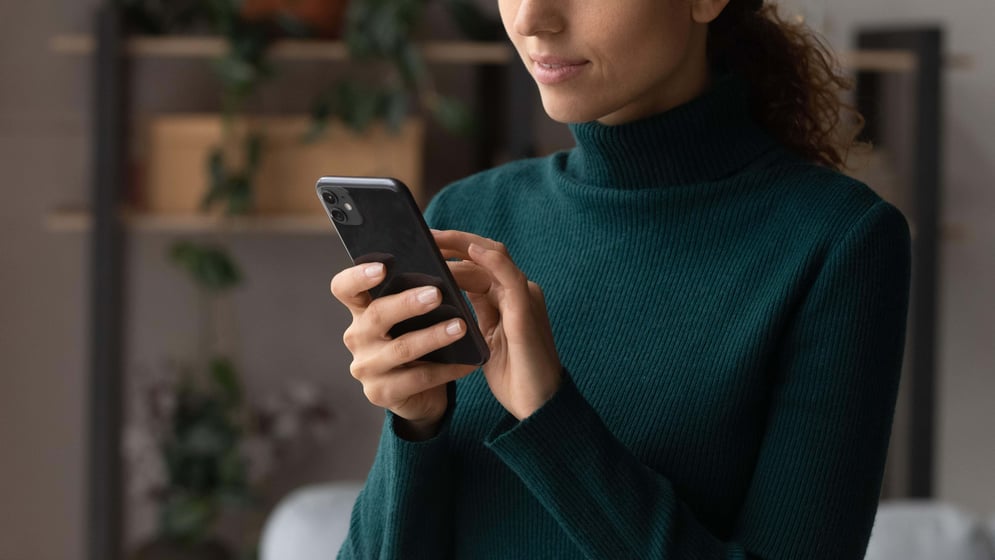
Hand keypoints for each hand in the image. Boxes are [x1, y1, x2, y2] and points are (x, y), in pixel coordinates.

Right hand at [329, 262, 475, 439]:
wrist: (417, 392)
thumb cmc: (414, 342)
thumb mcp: (409, 319)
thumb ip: (413, 297)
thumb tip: (441, 273)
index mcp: (360, 311)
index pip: (344, 288)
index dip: (358, 276)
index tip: (382, 267)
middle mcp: (357, 338)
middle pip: (376, 315)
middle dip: (407, 303)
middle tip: (436, 294)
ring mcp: (367, 367)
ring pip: (401, 348)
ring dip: (433, 336)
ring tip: (460, 326)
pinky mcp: (381, 393)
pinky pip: (418, 378)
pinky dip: (446, 369)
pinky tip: (468, 362)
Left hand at [434, 230, 561, 419]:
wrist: (538, 408)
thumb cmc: (512, 378)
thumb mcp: (484, 341)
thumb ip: (471, 315)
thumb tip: (439, 298)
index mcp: (507, 298)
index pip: (478, 264)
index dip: (451, 251)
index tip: (421, 245)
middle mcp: (518, 292)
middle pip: (484, 253)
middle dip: (452, 242)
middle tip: (421, 234)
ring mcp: (525, 298)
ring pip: (494, 257)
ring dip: (462, 245)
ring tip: (432, 238)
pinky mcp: (527, 311)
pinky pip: (510, 276)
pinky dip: (490, 260)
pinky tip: (469, 251)